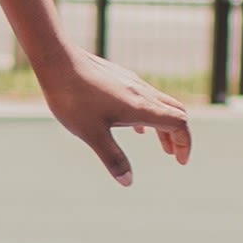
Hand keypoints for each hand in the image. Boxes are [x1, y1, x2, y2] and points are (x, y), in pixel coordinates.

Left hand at [38, 48, 194, 185]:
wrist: (57, 60)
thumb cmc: (73, 98)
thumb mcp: (92, 134)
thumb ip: (112, 158)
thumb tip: (128, 182)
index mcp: (141, 107)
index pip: (179, 123)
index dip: (185, 143)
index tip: (180, 162)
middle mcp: (141, 92)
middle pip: (174, 112)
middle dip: (179, 135)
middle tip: (174, 155)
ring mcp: (130, 83)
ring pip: (159, 105)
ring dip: (164, 126)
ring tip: (161, 145)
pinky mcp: (118, 79)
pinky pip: (143, 98)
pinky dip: (148, 116)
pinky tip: (136, 127)